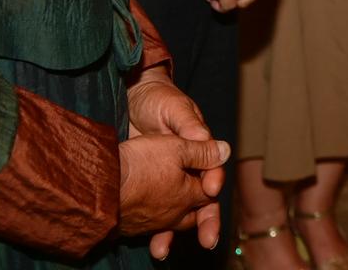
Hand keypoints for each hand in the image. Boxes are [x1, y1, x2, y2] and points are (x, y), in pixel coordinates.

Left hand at [126, 71, 218, 260]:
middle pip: (201, 199)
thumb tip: (218, 147)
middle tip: (208, 239)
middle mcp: (187, 167)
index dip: (212, 180)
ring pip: (178, 211)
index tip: (210, 191)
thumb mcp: (175, 108)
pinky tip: (151, 244)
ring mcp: (168, 179)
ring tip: (164, 250)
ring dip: (174, 232)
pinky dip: (155, 229)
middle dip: (206, 220)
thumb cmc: (157, 99)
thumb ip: (192, 126)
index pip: (211, 169)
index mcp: (199, 147)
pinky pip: (156, 212)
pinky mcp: (149, 187)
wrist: (129, 99)